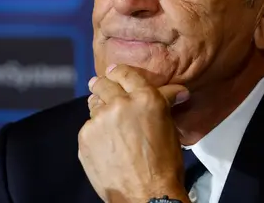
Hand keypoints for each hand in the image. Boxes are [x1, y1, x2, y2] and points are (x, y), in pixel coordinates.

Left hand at [79, 64, 190, 202]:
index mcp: (145, 98)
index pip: (125, 72)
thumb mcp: (169, 127)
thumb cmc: (164, 164)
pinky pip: (88, 127)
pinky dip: (95, 132)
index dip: (118, 72)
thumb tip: (177, 91)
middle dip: (102, 85)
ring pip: (94, 105)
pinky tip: (105, 144)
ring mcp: (100, 120)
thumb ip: (164, 103)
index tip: (113, 73)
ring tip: (107, 122)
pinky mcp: (86, 137)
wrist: (146, 195)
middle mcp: (120, 104)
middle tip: (100, 88)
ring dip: (99, 109)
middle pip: (103, 84)